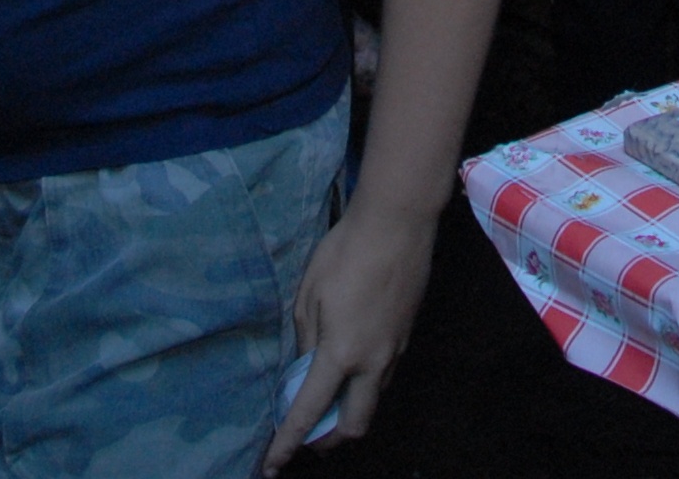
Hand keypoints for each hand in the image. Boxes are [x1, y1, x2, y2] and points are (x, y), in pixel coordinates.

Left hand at [266, 195, 441, 467]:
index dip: (288, 443)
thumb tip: (305, 368)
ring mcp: (395, 351)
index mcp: (341, 354)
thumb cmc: (345, 253)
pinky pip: (382, 376)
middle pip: (354, 425)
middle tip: (307, 435)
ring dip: (348, 411)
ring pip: (372, 401)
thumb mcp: (310, 295)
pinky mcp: (406, 336)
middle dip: (328, 440)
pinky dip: (363, 385)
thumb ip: (306, 340)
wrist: (398, 223)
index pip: (309, 412)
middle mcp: (372, 363)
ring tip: (325, 399)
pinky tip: (350, 365)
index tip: (273, 465)